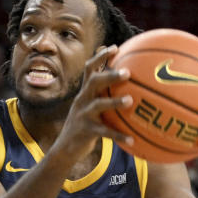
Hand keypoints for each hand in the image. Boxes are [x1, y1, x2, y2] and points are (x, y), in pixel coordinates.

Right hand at [52, 45, 134, 160]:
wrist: (65, 149)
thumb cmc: (85, 126)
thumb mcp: (91, 109)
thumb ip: (105, 98)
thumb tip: (131, 90)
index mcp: (85, 93)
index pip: (90, 69)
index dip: (101, 57)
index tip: (115, 48)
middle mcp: (82, 100)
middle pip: (93, 82)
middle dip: (109, 75)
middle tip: (127, 72)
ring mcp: (83, 115)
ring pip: (98, 105)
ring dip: (115, 102)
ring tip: (131, 101)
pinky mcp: (86, 131)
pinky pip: (105, 133)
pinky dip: (119, 135)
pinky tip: (132, 140)